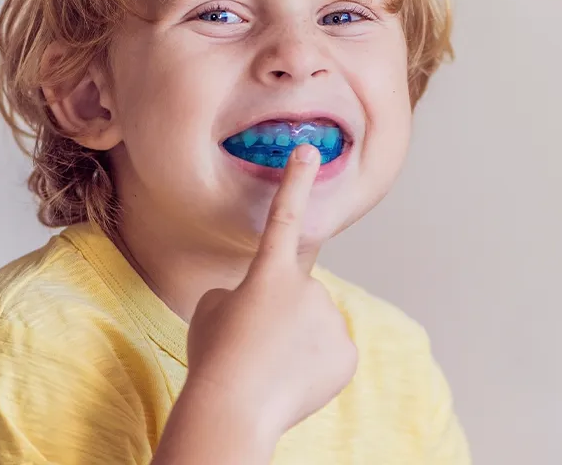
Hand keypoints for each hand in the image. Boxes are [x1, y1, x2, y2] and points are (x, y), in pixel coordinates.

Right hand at [185, 144, 357, 442]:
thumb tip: (264, 301)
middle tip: (258, 342)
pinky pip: (331, 349)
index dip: (296, 180)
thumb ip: (243, 292)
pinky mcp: (347, 353)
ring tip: (272, 364)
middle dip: (282, 310)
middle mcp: (308, 288)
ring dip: (298, 337)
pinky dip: (316, 362)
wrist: (234, 412)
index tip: (309, 149)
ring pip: (315, 320)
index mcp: (269, 272)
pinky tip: (294, 380)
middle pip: (297, 291)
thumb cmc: (215, 357)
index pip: (284, 215)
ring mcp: (331, 319)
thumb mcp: (214, 311)